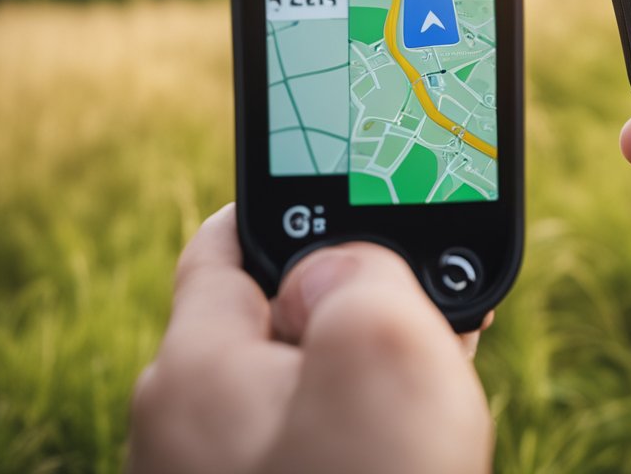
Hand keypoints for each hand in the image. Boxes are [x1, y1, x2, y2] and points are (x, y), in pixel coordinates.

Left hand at [128, 205, 492, 473]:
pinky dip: (359, 417)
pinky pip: (310, 437)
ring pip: (299, 382)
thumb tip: (335, 269)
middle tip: (432, 291)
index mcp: (193, 374)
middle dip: (353, 291)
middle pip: (271, 314)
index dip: (294, 201)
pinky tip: (414, 422)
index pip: (223, 244)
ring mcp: (222, 473)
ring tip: (442, 354)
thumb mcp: (385, 359)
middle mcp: (188, 429)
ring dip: (365, 361)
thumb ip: (359, 273)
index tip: (358, 186)